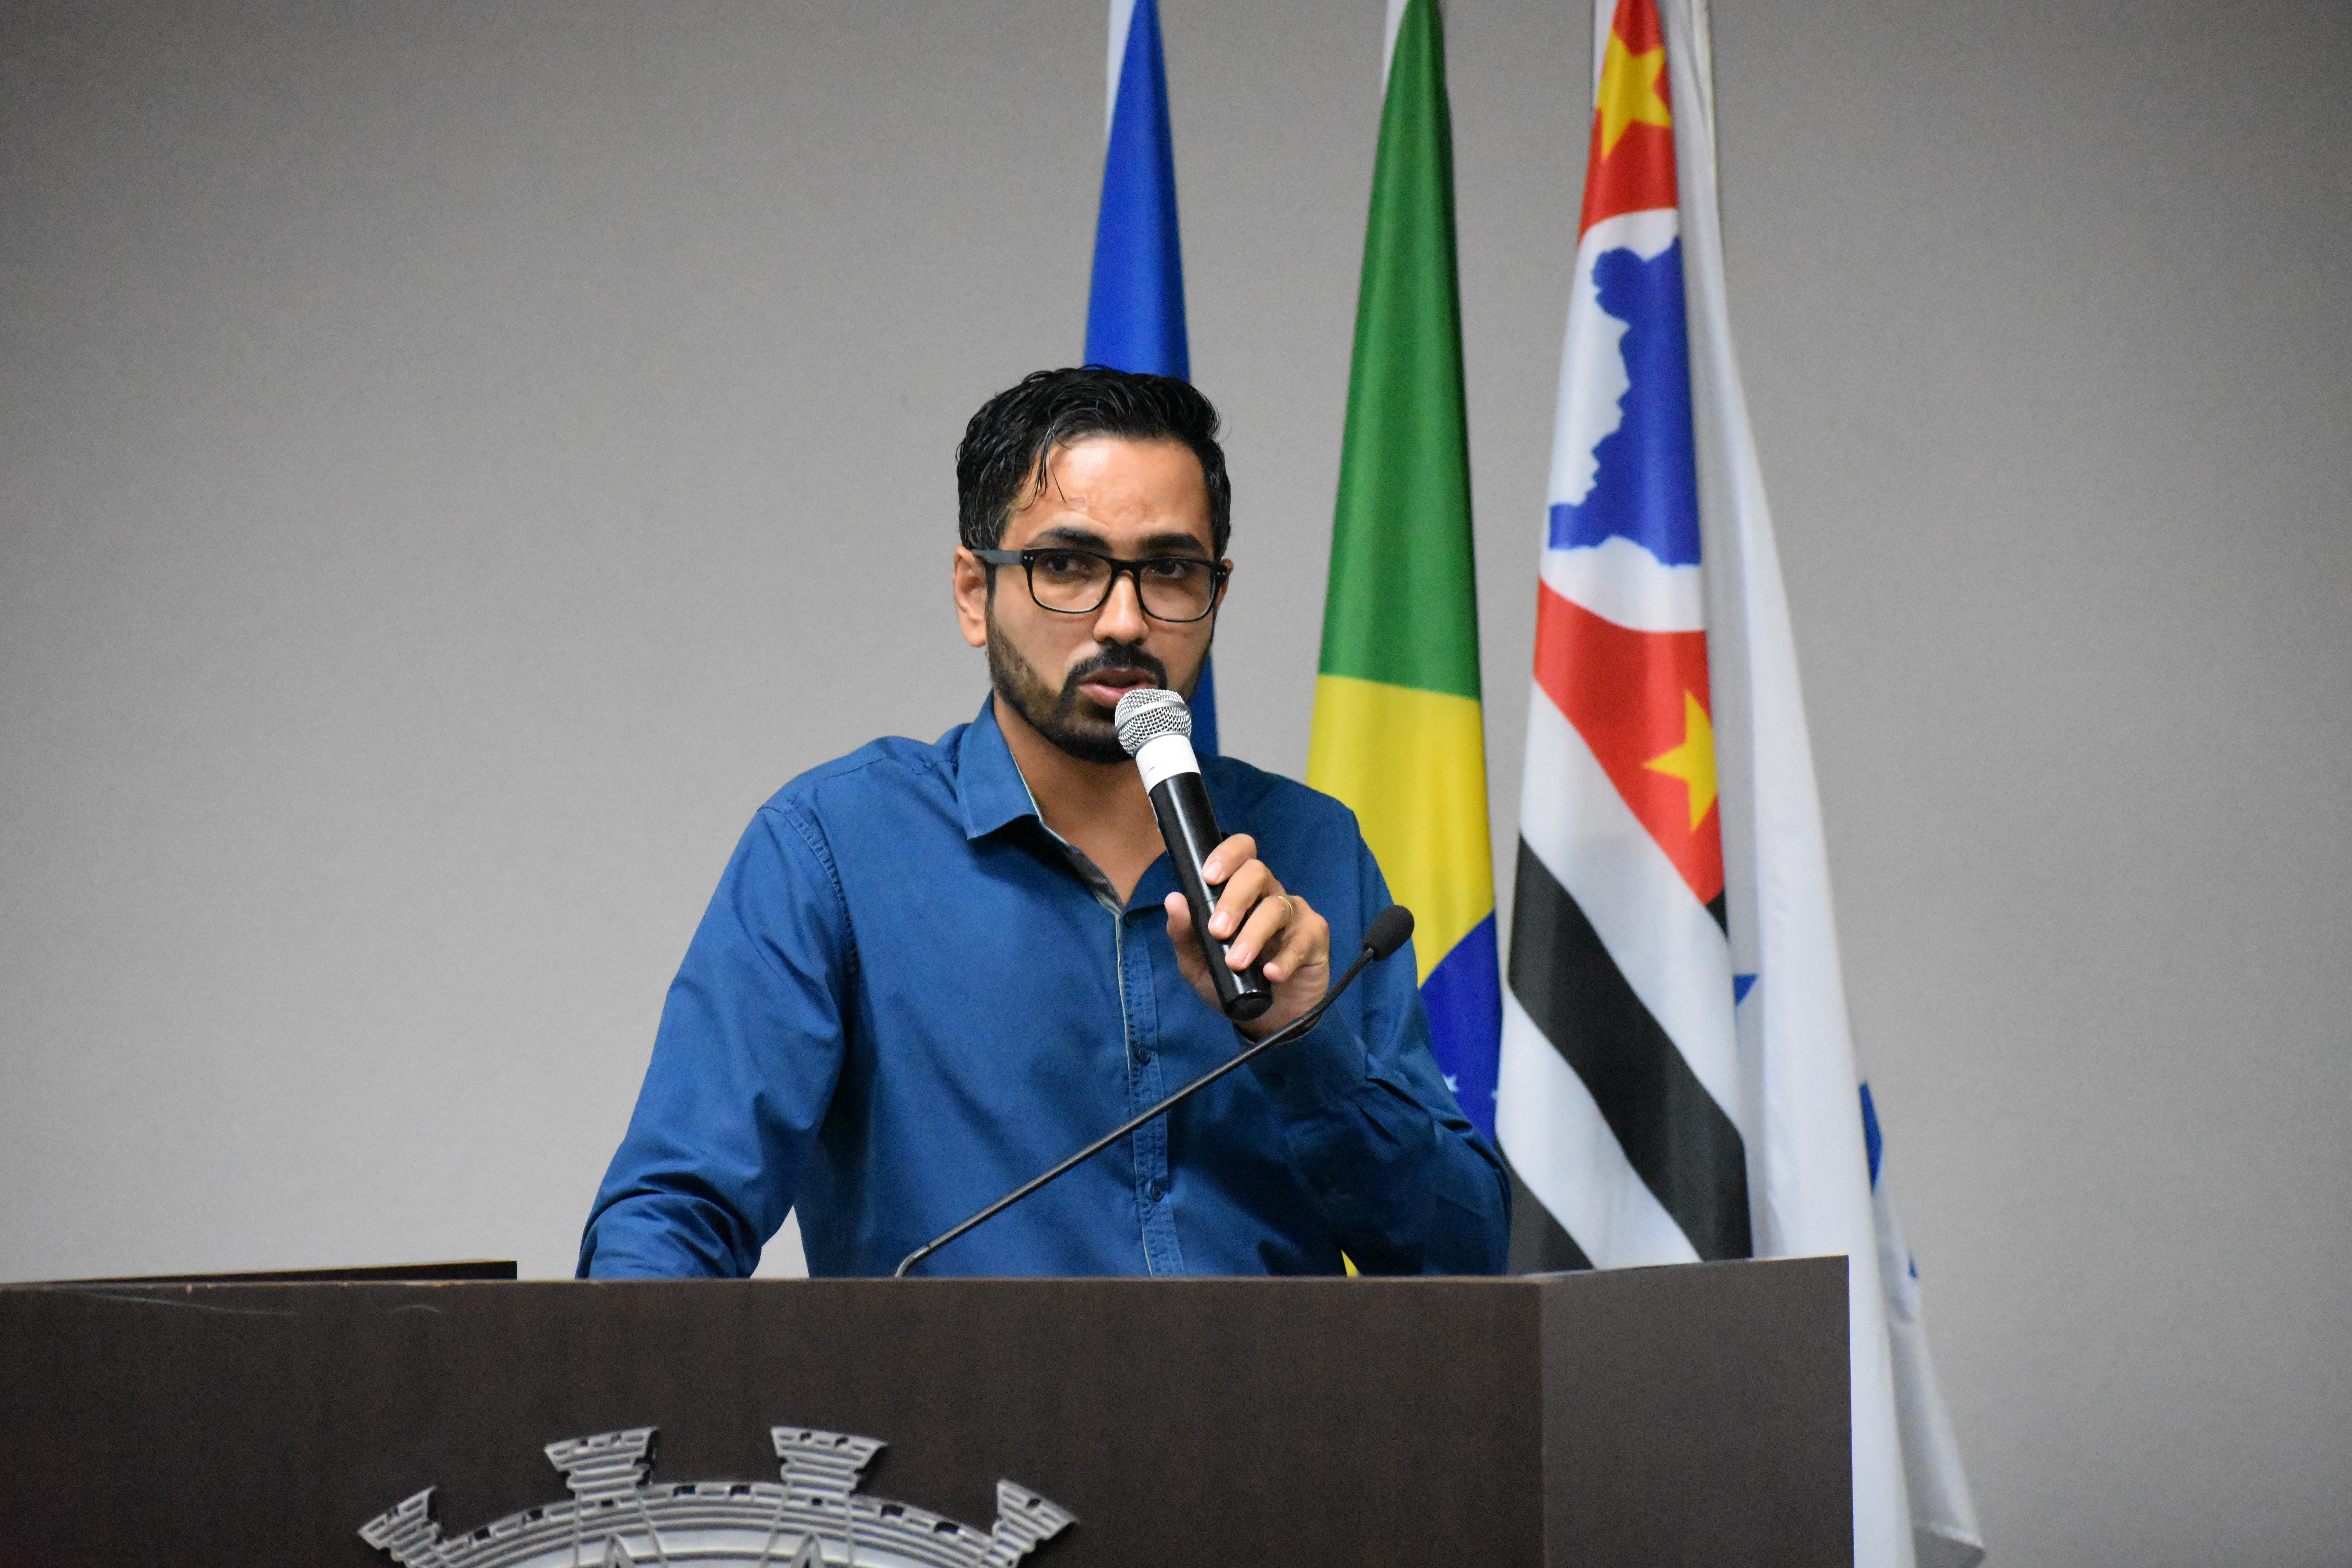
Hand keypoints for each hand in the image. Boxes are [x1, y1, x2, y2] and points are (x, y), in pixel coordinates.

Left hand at [1162, 833, 1331, 1039]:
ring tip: (1236, 962)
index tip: (1209, 876)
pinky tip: (1271, 974)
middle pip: (1257, 873)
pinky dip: (1284, 959)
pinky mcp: (1315, 937)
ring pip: (1276, 907)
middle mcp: (1269, 895)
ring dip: (1253, 934)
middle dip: (1234, 899)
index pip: (1241, 853)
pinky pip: (1302, 940)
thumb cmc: (1231, 980)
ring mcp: (1295, 914)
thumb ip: (1184, 933)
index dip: (1227, 854)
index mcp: (1241, 891)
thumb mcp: (1198, 962)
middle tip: (1217, 931)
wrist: (1265, 1018)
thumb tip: (1174, 899)